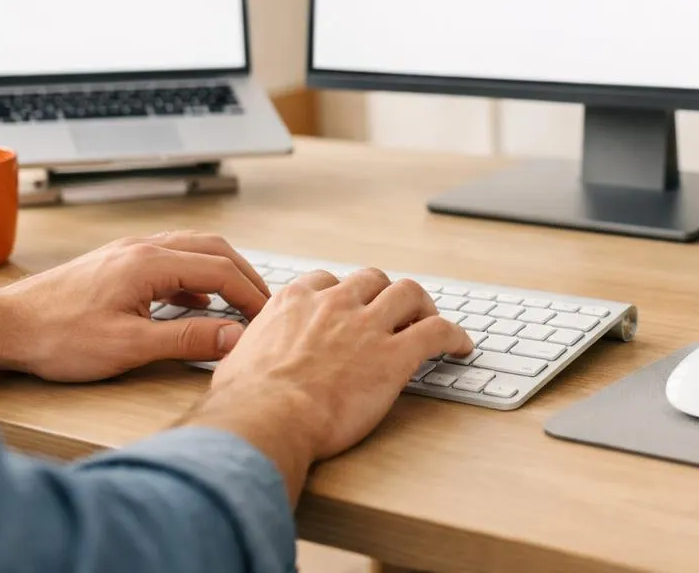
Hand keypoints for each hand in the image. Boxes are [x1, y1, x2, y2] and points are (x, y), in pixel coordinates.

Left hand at [0, 232, 270, 381]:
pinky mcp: (117, 265)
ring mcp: (129, 253)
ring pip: (192, 250)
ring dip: (221, 272)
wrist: (3, 326)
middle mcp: (143, 248)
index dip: (252, 295)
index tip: (268, 318)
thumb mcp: (129, 346)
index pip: (221, 270)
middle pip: (213, 250)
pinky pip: (171, 260)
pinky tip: (195, 303)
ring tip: (239, 302)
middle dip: (245, 276)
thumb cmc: (56, 337)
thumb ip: (187, 339)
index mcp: (150, 262)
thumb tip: (235, 337)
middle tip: (264, 306)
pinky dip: (195, 277)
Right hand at [190, 267, 471, 499]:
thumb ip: (252, 349)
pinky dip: (454, 335)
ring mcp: (367, 326)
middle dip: (385, 293)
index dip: (345, 294)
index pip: (328, 280)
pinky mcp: (395, 355)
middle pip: (373, 279)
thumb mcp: (238, 359)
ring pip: (409, 294)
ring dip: (423, 306)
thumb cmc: (245, 401)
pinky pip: (436, 332)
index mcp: (296, 301)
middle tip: (395, 312)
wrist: (266, 419)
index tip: (351, 307)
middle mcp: (335, 304)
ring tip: (430, 321)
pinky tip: (461, 346)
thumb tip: (244, 360)